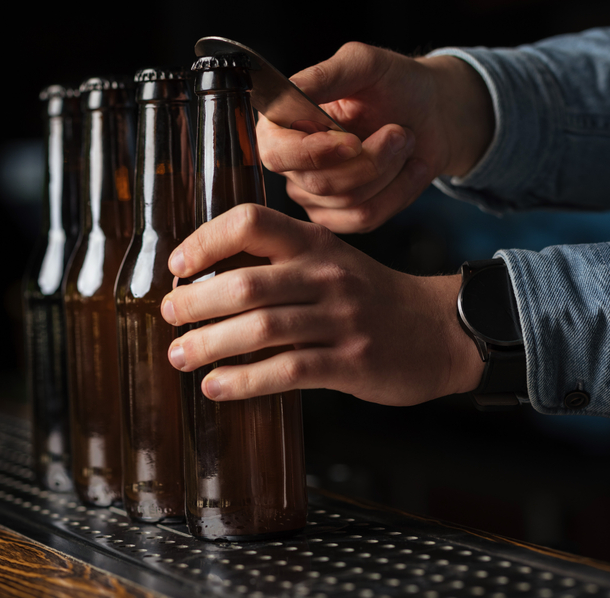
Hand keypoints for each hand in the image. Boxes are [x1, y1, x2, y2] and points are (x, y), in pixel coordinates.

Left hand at [160, 204, 483, 403]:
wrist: (440, 330)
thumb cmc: (371, 298)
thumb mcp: (331, 263)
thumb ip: (279, 265)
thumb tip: (205, 283)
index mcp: (315, 244)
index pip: (251, 223)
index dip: (206, 240)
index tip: (177, 267)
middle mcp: (326, 276)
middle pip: (246, 284)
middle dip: (196, 303)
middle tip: (168, 317)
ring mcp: (341, 320)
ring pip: (261, 330)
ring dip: (209, 345)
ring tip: (179, 356)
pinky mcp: (351, 362)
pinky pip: (287, 371)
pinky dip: (244, 381)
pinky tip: (216, 387)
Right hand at [258, 42, 494, 232]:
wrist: (433, 114)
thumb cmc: (396, 85)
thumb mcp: (364, 65)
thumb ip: (325, 76)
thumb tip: (289, 91)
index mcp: (283, 123)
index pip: (275, 153)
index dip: (312, 154)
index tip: (353, 141)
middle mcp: (292, 162)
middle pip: (320, 183)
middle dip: (372, 159)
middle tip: (400, 131)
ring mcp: (313, 194)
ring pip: (349, 201)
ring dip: (391, 170)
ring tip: (406, 141)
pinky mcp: (339, 217)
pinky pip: (365, 218)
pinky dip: (399, 191)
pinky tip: (410, 168)